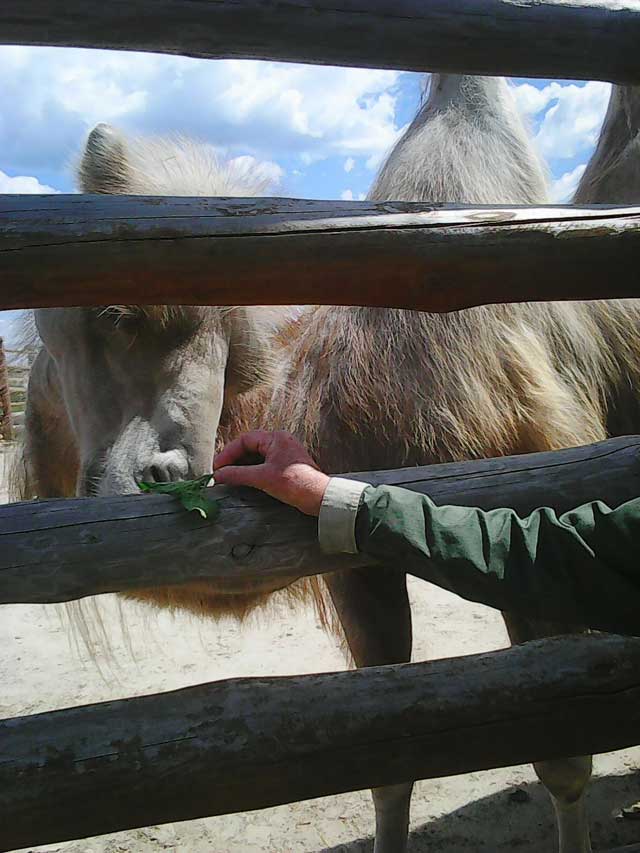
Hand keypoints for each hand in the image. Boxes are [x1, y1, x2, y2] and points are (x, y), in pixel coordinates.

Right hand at [213, 430, 329, 515]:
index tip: (217, 467)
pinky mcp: (285, 467)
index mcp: (276, 438)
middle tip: (220, 473)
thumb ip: (237, 475)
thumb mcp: (262, 478)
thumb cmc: (295, 483)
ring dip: (241, 467)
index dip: (228, 453)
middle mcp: (280, 442)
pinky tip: (243, 482)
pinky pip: (263, 465)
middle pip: (249, 447)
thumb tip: (218, 475)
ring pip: (255, 457)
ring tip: (229, 479)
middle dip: (233, 460)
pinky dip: (251, 472)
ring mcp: (283, 454)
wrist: (319, 497)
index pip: (244, 440)